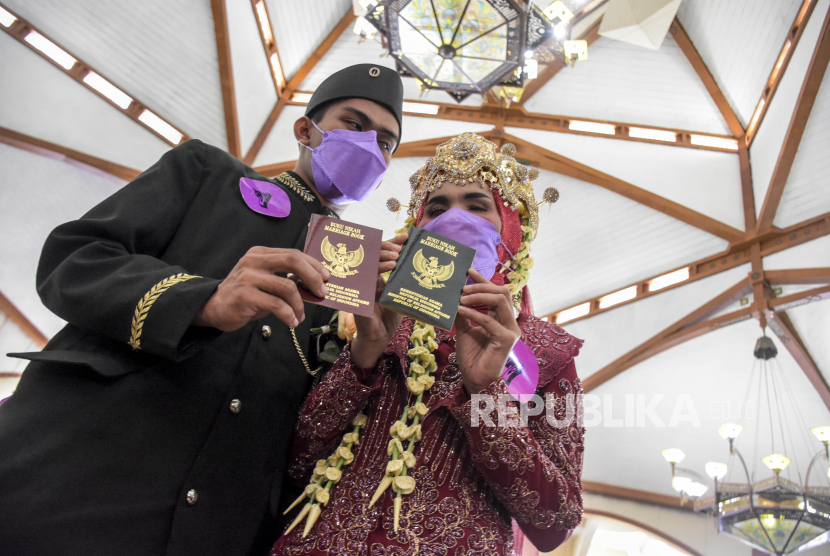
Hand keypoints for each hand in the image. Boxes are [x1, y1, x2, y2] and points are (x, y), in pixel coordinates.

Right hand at [192, 247, 329, 331]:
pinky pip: (276, 304)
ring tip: (300, 315)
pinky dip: (288, 314)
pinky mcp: (245, 295)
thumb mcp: (265, 282)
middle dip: (313, 277)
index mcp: (261, 254)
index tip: (327, 278)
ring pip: (287, 286)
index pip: (294, 254)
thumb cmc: (245, 296)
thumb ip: (285, 278)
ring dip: (299, 304)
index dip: (314, 265)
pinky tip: (291, 322)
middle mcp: (254, 261)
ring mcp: (248, 276)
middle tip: (322, 293)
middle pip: (293, 261)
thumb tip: (314, 285)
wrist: (214, 308)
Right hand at [351, 232, 407, 368]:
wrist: (377, 338)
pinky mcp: (361, 292)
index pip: (383, 253)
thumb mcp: (399, 297)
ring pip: (371, 261)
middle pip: (375, 253)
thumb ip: (403, 283)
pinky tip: (390, 266)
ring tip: (398, 254)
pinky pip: (369, 275)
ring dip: (385, 255)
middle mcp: (369, 277)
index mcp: (377, 277)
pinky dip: (380, 268)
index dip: (393, 243)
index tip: (407, 236)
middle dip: (388, 246)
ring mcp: (364, 284)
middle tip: (401, 246)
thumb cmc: (388, 319)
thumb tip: (422, 267)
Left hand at [455, 269, 520, 394]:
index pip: (496, 292)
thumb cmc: (472, 356)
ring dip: (478, 296)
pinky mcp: (507, 339)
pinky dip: (473, 312)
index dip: (483, 280)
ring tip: (460, 298)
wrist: (474, 379)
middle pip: (502, 292)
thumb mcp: (464, 329)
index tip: (468, 270)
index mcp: (501, 318)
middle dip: (481, 286)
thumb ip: (464, 313)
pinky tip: (460, 310)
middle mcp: (509, 322)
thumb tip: (455, 296)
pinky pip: (489, 320)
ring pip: (500, 300)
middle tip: (462, 288)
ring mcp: (511, 330)